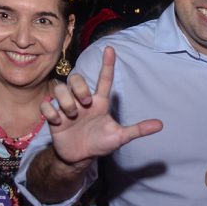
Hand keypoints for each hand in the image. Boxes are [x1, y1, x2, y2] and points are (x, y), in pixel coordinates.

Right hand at [41, 46, 162, 166]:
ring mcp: (66, 108)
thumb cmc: (101, 142)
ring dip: (65, 101)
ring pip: (59, 88)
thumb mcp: (120, 137)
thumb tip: (160, 125)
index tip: (111, 48)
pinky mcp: (53, 118)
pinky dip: (50, 112)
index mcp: (99, 102)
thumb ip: (138, 130)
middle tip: (85, 104)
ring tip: (71, 116)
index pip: (104, 79)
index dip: (107, 64)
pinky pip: (46, 105)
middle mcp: (82, 101)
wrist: (81, 156)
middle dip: (79, 88)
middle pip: (76, 78)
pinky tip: (57, 121)